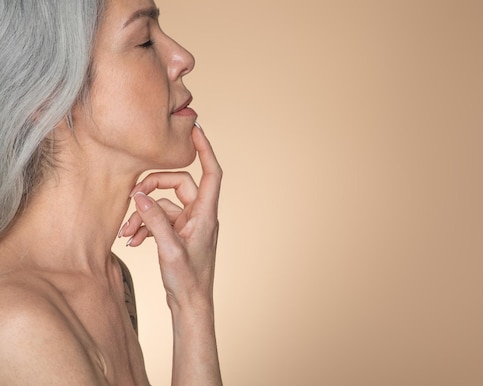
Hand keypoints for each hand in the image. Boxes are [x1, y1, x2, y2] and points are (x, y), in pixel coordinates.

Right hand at [119, 123, 221, 308]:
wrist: (190, 305)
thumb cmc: (188, 281)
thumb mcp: (169, 249)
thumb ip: (155, 220)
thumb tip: (140, 195)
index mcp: (206, 215)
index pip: (211, 173)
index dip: (205, 150)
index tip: (195, 130)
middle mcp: (200, 216)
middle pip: (177, 186)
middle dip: (152, 191)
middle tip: (131, 200)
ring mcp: (189, 225)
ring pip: (163, 206)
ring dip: (143, 216)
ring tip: (126, 234)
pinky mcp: (178, 235)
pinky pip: (160, 220)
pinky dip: (145, 227)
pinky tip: (131, 241)